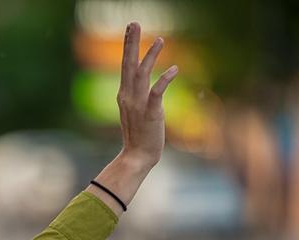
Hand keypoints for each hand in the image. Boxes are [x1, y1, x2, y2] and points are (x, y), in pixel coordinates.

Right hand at [83, 21, 178, 216]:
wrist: (137, 156)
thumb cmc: (139, 135)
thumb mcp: (134, 111)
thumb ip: (138, 95)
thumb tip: (145, 83)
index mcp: (124, 94)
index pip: (125, 65)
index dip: (128, 46)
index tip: (130, 29)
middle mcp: (128, 96)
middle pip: (129, 64)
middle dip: (131, 43)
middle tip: (134, 23)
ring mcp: (138, 104)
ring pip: (142, 74)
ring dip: (151, 56)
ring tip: (160, 39)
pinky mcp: (150, 113)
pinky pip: (156, 93)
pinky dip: (164, 80)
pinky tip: (174, 69)